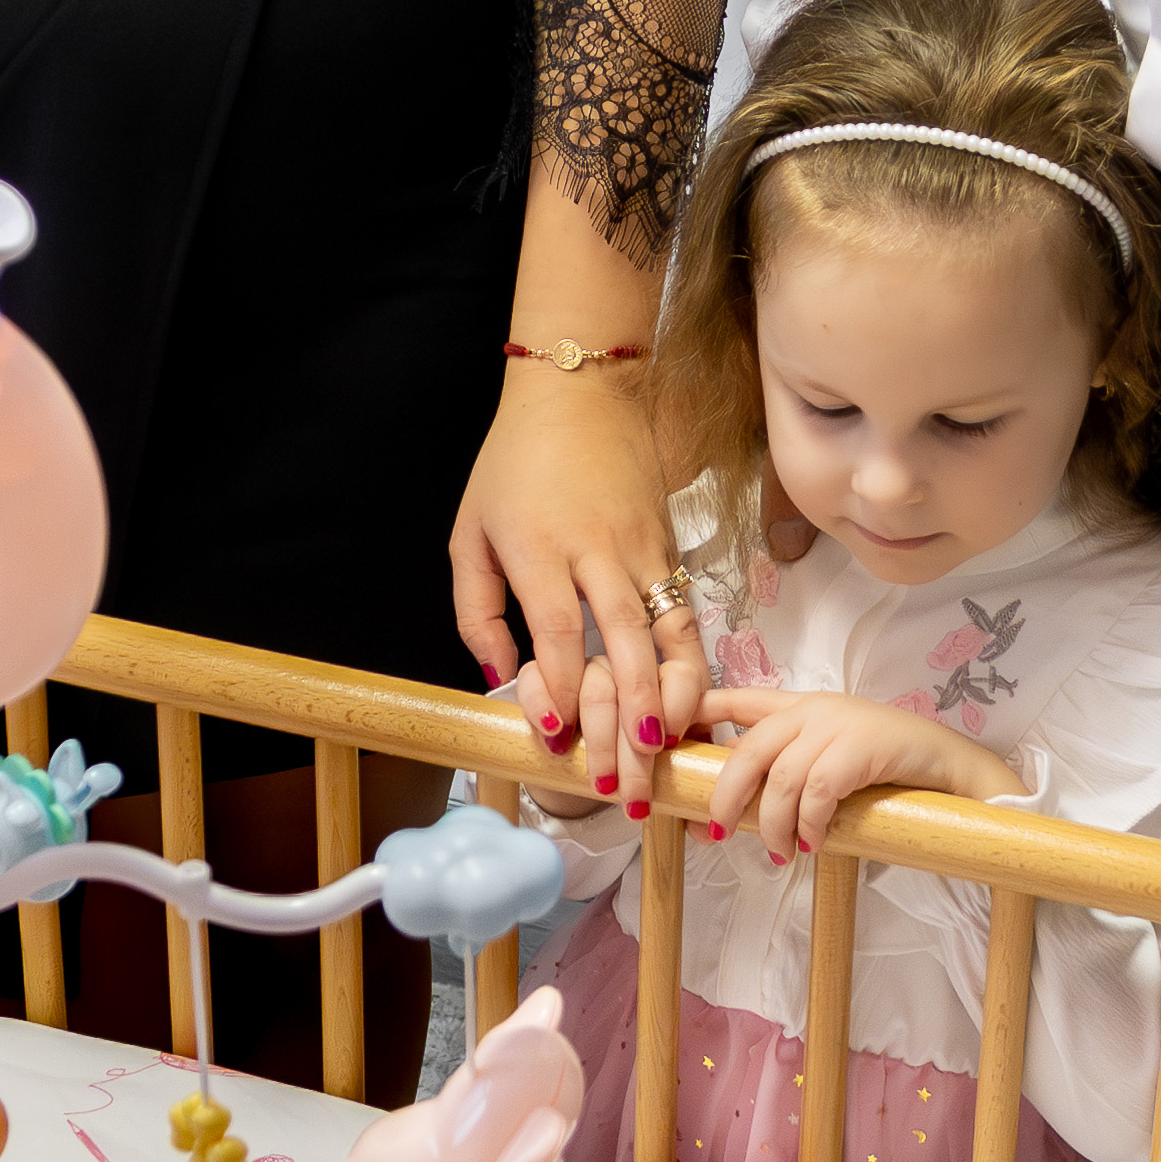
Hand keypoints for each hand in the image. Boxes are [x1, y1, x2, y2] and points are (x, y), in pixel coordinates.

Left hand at [448, 361, 705, 800]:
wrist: (581, 392)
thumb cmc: (513, 465)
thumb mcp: (469, 533)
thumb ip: (477, 611)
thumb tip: (500, 678)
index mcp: (540, 546)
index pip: (559, 630)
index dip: (563, 690)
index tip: (560, 736)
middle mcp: (599, 550)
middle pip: (626, 641)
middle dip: (630, 711)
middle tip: (626, 769)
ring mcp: (643, 547)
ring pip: (672, 630)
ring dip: (673, 694)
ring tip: (670, 742)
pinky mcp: (669, 546)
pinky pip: (685, 613)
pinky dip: (691, 662)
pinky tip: (686, 703)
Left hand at [696, 689, 1005, 868]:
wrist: (951, 766)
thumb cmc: (887, 769)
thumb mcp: (827, 760)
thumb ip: (782, 773)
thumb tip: (724, 816)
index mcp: (799, 706)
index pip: (733, 698)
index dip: (693, 716)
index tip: (662, 743)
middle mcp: (813, 709)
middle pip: (747, 747)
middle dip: (724, 793)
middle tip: (715, 831)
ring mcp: (838, 724)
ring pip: (781, 776)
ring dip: (772, 824)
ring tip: (779, 852)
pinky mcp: (863, 746)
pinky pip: (817, 789)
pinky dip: (808, 823)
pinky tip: (812, 843)